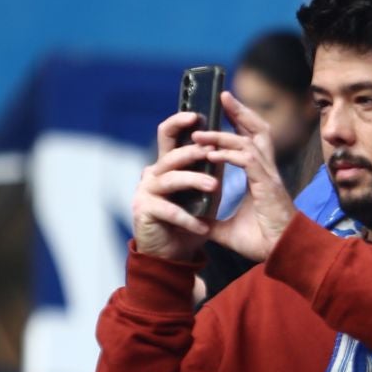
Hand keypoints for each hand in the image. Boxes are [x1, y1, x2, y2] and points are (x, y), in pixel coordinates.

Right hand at [130, 112, 218, 262]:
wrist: (171, 256)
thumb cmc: (188, 223)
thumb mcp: (202, 194)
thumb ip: (209, 172)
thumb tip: (228, 148)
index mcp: (166, 166)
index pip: (167, 136)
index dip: (178, 122)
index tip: (197, 115)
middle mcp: (152, 175)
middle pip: (170, 154)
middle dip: (192, 151)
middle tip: (212, 151)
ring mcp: (145, 192)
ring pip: (171, 179)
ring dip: (194, 181)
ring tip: (215, 188)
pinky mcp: (144, 211)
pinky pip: (169, 211)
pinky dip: (188, 219)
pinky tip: (203, 226)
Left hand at [196, 92, 297, 262]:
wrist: (282, 255)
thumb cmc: (263, 242)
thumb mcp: (228, 230)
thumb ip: (212, 221)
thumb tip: (194, 223)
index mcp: (261, 176)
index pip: (253, 140)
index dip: (240, 121)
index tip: (224, 108)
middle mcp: (267, 170)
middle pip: (258, 129)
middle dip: (240, 110)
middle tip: (222, 95)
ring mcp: (269, 176)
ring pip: (250, 141)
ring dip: (224, 133)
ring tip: (201, 131)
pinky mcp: (267, 185)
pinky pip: (247, 160)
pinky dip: (229, 154)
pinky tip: (211, 154)